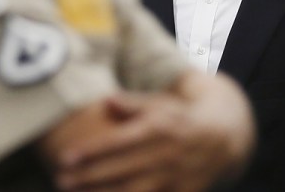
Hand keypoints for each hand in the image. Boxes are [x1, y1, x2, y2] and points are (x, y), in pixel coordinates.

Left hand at [55, 73, 254, 191]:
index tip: (65, 156)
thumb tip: (106, 101)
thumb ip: (134, 103)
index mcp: (159, 127)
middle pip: (120, 169)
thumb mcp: (162, 102)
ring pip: (133, 191)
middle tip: (60, 180)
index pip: (118, 141)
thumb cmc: (182, 116)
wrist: (224, 136)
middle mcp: (166, 153)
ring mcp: (174, 177)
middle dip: (88, 177)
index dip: (91, 150)